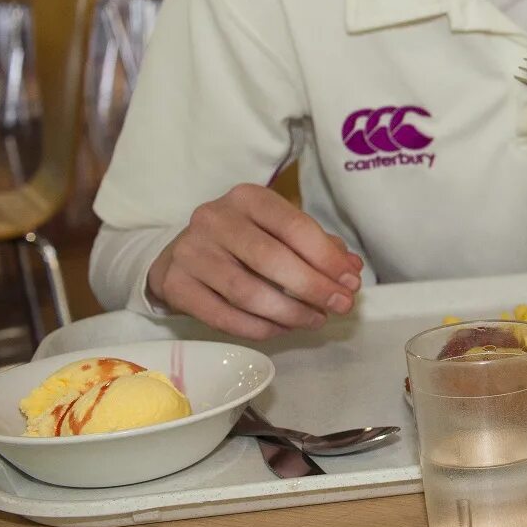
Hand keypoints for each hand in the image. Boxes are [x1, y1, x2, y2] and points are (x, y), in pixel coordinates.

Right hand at [147, 183, 364, 339]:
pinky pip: (223, 317)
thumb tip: (351, 270)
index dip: (327, 258)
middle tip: (340, 306)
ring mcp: (190, 252)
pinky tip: (281, 329)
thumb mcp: (278, 231)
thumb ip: (318, 246)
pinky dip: (258, 328)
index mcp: (247, 198)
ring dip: (289, 312)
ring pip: (247, 292)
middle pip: (271, 259)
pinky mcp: (175, 285)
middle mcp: (214, 219)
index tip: (351, 282)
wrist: (180, 255)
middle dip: (313, 287)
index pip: (294, 226)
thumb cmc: (243, 241)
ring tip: (315, 320)